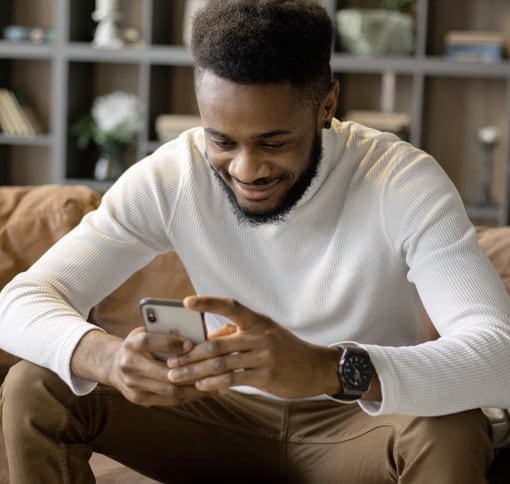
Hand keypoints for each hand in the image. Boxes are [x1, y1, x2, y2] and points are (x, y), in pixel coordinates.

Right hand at [87, 328, 214, 406]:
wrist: (114, 365)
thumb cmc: (141, 343)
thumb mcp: (148, 331)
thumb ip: (167, 332)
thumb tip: (198, 334)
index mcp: (131, 344)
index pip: (148, 342)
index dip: (170, 343)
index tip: (191, 344)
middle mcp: (129, 366)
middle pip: (163, 373)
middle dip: (191, 372)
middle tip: (213, 368)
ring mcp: (133, 386)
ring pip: (169, 390)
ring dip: (195, 388)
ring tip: (216, 383)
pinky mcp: (140, 399)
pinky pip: (170, 400)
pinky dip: (189, 395)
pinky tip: (205, 389)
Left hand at [167, 296, 340, 398]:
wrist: (314, 367)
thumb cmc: (284, 348)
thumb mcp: (264, 332)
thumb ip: (237, 333)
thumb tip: (208, 340)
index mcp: (257, 320)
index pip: (230, 306)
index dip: (208, 303)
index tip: (187, 302)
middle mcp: (259, 336)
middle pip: (216, 345)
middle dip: (189, 355)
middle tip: (170, 362)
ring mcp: (263, 356)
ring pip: (221, 364)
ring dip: (195, 372)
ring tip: (177, 376)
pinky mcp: (265, 376)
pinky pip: (233, 379)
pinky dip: (214, 382)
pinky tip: (201, 385)